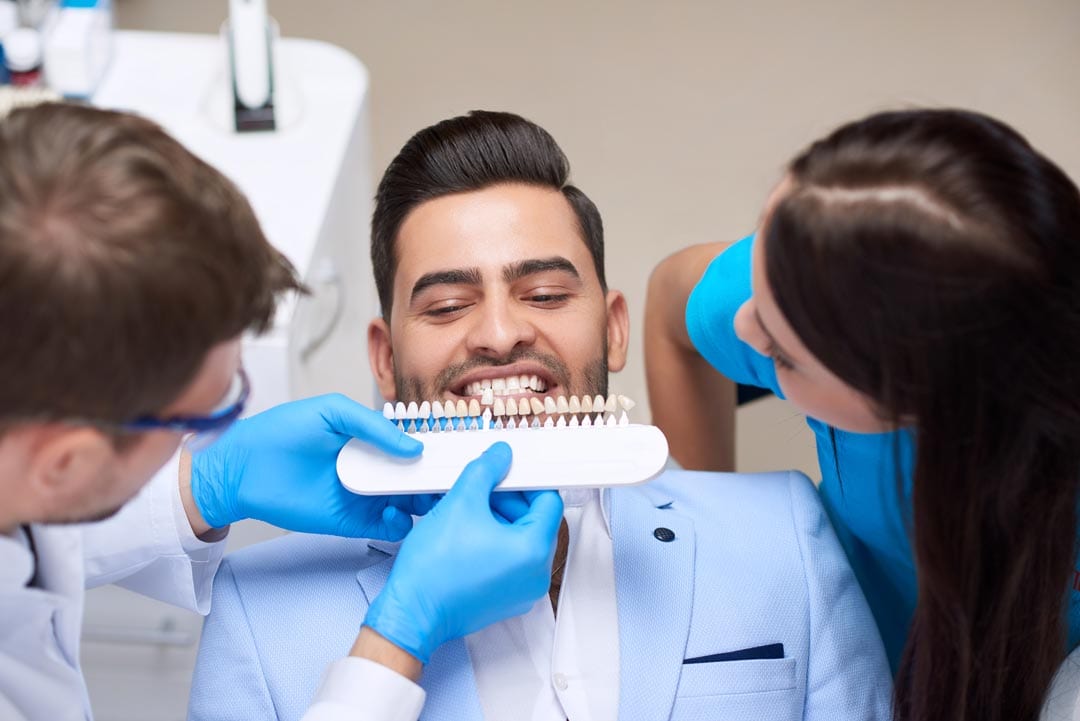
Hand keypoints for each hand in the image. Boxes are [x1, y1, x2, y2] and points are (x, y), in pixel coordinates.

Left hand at [190, 393, 437, 538]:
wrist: (242, 469)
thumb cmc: (281, 432)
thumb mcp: (331, 412)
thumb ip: (373, 425)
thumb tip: (413, 446)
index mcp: (371, 441)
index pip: (413, 446)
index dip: (435, 449)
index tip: (457, 451)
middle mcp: (373, 469)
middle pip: (417, 477)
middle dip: (437, 479)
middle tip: (453, 479)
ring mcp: (364, 496)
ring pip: (409, 504)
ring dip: (425, 502)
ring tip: (431, 497)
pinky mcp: (352, 521)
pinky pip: (387, 527)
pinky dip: (400, 525)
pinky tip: (397, 512)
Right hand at [363, 442, 563, 662]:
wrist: (411, 614)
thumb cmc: (433, 571)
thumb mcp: (460, 503)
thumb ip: (485, 471)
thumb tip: (500, 457)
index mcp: (534, 551)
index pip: (548, 501)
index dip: (526, 481)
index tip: (506, 473)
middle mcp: (536, 575)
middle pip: (535, 520)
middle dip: (508, 500)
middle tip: (481, 489)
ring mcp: (522, 591)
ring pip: (521, 540)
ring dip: (498, 519)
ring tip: (468, 510)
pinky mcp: (506, 599)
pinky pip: (510, 561)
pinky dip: (494, 542)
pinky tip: (467, 533)